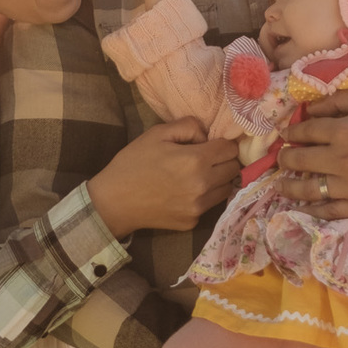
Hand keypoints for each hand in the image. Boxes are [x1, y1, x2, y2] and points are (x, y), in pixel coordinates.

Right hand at [88, 119, 240, 237]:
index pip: (230, 149)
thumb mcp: (157, 133)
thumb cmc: (133, 163)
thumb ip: (188, 126)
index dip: (223, 143)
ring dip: (218, 179)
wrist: (114, 202)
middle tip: (207, 158)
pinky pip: (209, 205)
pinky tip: (185, 192)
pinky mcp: (192, 222)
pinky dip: (204, 197)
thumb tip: (207, 135)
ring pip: (226, 189)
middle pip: (234, 169)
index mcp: (196, 161)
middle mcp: (203, 186)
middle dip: (224, 160)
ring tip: (198, 175)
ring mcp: (198, 207)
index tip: (212, 143)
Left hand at [274, 89, 347, 217]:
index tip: (285, 136)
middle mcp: (341, 160)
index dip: (291, 134)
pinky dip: (311, 210)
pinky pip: (329, 211)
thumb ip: (338, 101)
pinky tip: (301, 207)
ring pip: (309, 189)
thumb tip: (310, 110)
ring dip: (289, 187)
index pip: (305, 133)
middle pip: (300, 161)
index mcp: (343, 132)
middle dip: (285, 159)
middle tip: (281, 159)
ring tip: (280, 185)